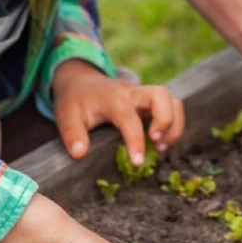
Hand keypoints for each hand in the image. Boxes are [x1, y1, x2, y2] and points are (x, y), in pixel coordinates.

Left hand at [52, 60, 184, 165]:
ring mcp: (144, 96)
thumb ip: (72, 134)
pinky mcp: (150, 101)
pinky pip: (172, 107)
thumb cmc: (75, 100)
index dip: (136, 140)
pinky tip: (160, 142)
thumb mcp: (66, 116)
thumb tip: (80, 154)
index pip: (129, 117)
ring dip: (175, 124)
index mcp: (112, 99)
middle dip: (166, 121)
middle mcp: (133, 93)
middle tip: (156, 144)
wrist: (81, 80)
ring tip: (161, 147)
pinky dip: (174, 124)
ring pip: (173, 100)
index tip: (137, 162)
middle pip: (162, 95)